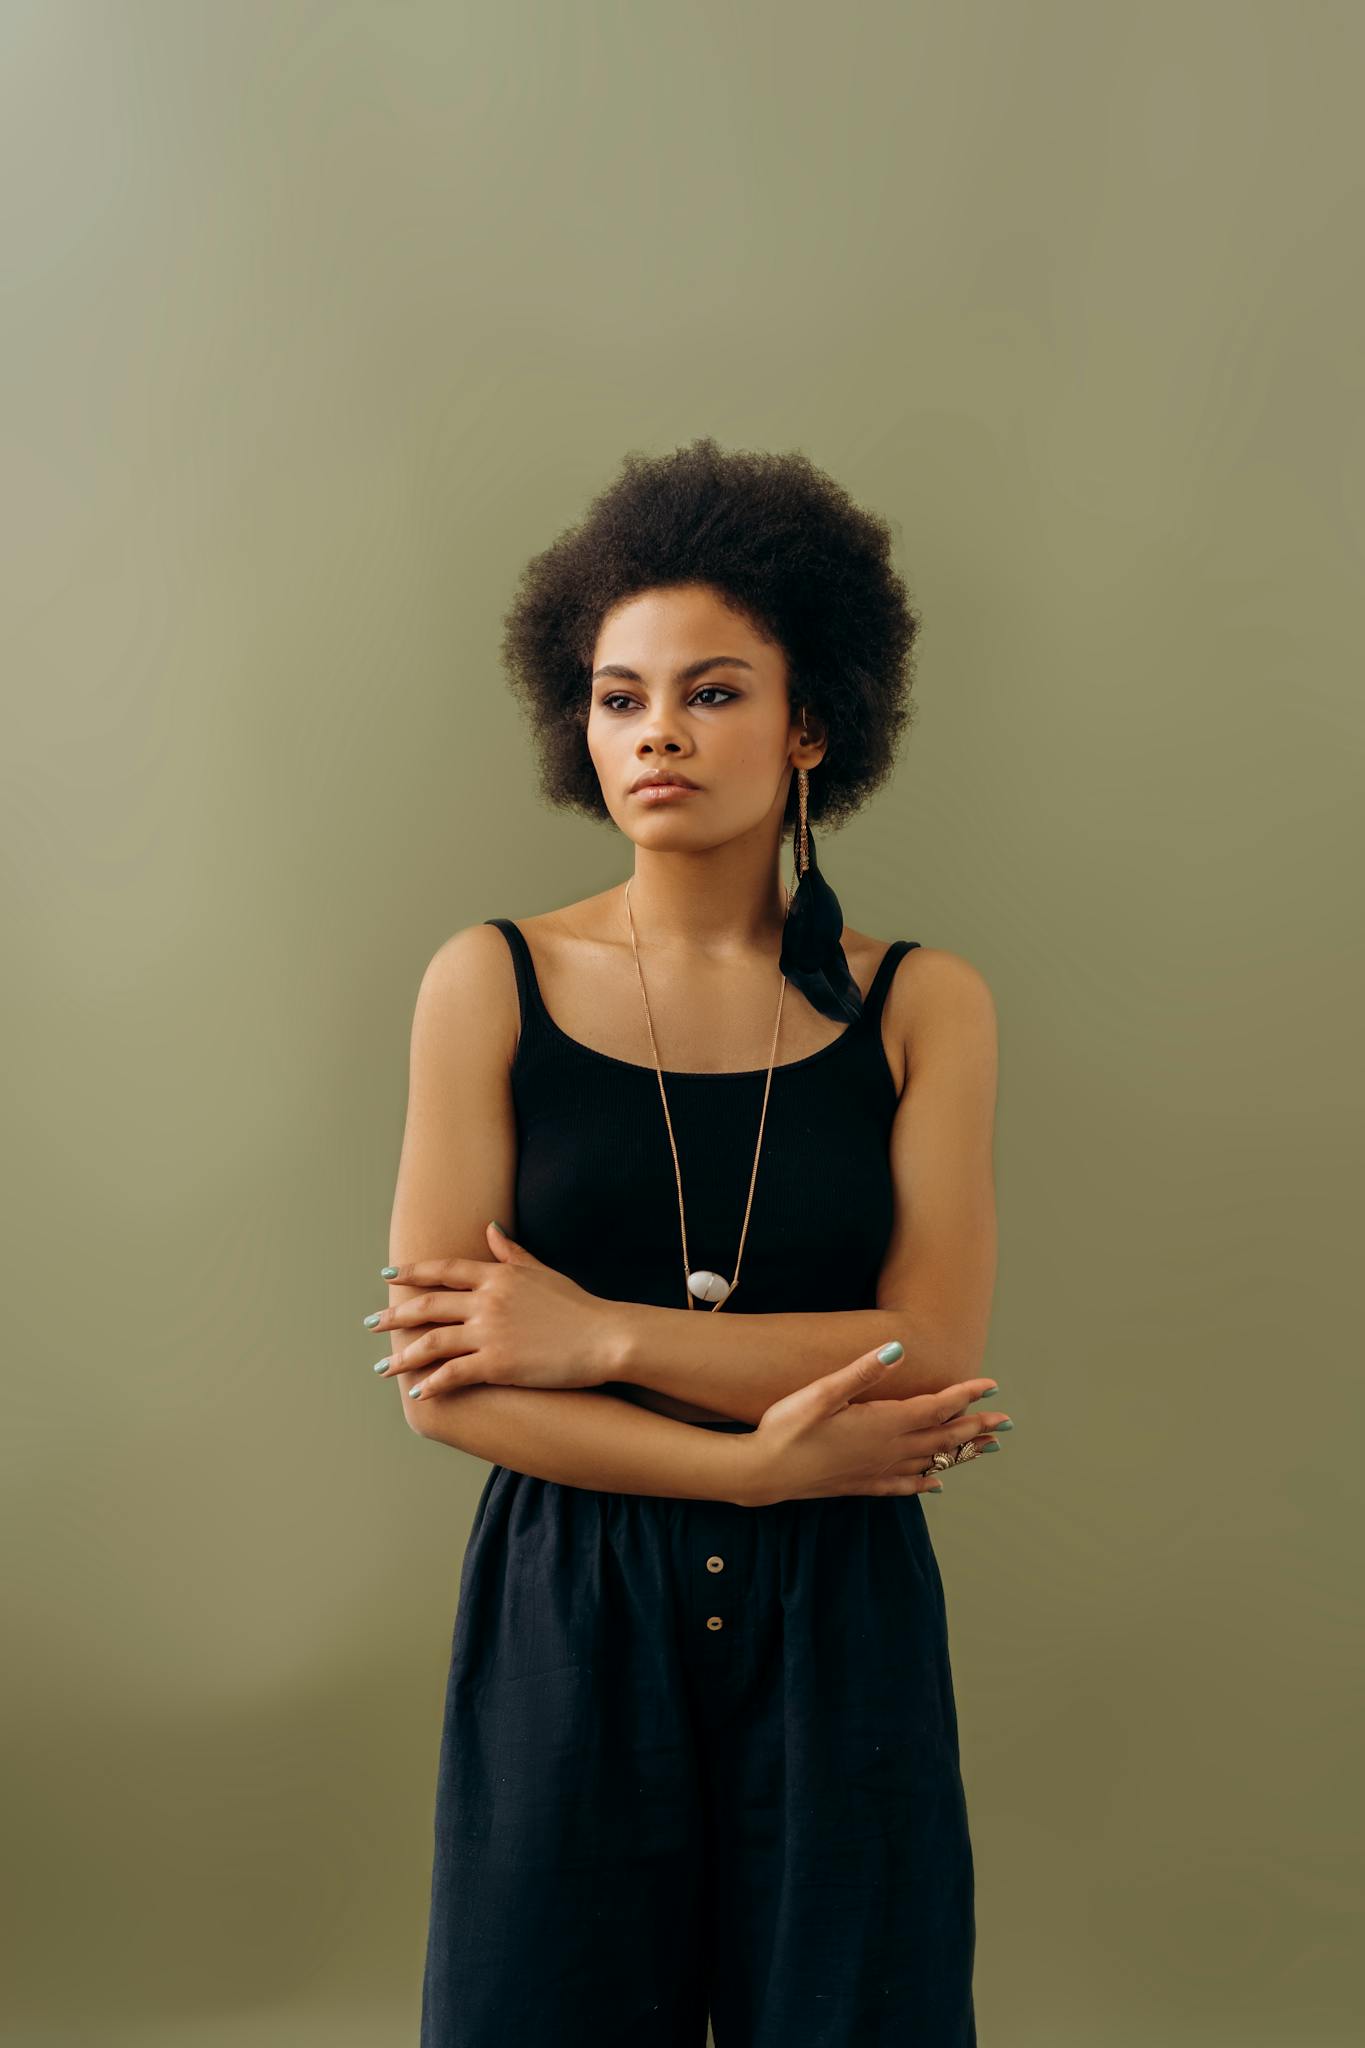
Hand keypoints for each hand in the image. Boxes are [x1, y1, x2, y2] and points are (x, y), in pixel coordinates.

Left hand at [370, 1223, 622, 1399]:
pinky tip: (418, 1392)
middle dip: (395, 1315)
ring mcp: (490, 1333)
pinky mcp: (497, 1364)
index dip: (413, 1272)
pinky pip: (454, 1374)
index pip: (444, 1270)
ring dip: (403, 1355)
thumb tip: (490, 1228)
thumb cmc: (578, 1306)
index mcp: (497, 1276)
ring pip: (432, 1342)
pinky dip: (432, 1383)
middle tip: (370, 1323)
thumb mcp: (543, 1272)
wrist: (604, 1337)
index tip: (388, 1276)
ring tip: (383, 1366)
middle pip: (428, 1305)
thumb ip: (512, 1253)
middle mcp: (487, 1301)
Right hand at [735, 1342, 1008, 1505]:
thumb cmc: (788, 1427)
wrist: (763, 1472)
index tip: (992, 1385)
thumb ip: (862, 1372)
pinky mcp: (862, 1485)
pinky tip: (937, 1482)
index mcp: (883, 1423)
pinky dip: (926, 1480)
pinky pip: (906, 1484)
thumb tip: (899, 1348)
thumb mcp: (822, 1392)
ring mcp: (877, 1470)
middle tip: (1007, 1423)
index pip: (937, 1406)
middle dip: (976, 1427)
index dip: (966, 1394)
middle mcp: (888, 1449)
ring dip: (960, 1452)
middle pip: (943, 1436)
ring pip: (931, 1460)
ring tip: (986, 1448)